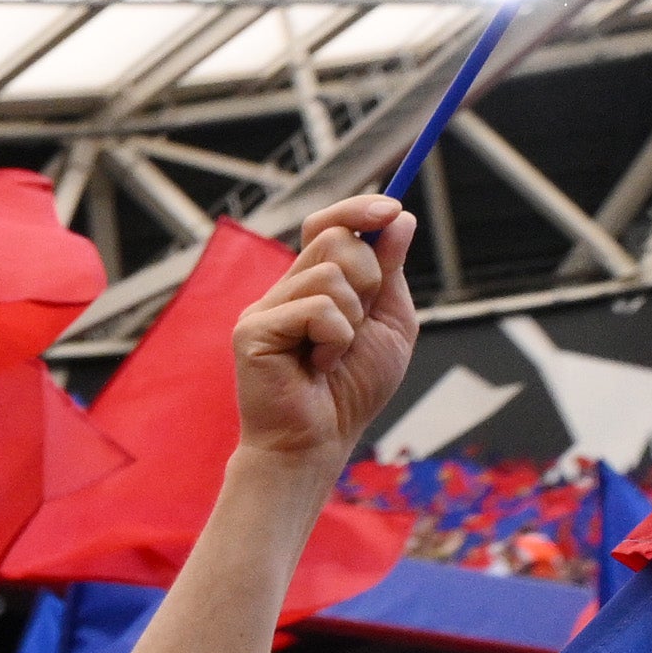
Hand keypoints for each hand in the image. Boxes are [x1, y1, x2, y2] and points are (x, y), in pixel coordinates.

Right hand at [228, 195, 415, 469]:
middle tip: (357, 326)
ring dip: (352, 319)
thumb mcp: (388, 323)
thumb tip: (398, 218)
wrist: (317, 443)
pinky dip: (335, 340)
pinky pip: (316, 309)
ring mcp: (264, 308)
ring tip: (333, 356)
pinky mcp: (253, 330)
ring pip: (330, 273)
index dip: (358, 209)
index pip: (328, 224)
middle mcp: (284, 289)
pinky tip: (317, 367)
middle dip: (369, 279)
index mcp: (313, 284)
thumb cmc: (351, 392)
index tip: (391, 210)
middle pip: (336, 239)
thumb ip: (391, 272)